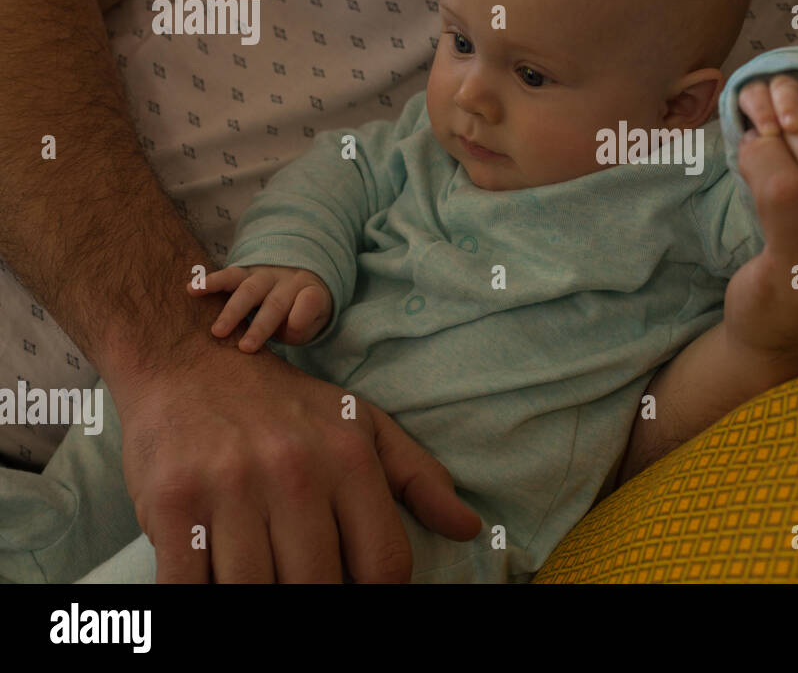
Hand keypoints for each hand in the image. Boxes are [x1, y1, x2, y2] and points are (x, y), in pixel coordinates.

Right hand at [114, 335, 482, 582]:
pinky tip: (213, 578)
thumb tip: (468, 527)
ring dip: (258, 593)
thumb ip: (418, 478)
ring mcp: (230, 488)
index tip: (355, 587)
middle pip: (319, 587)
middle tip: (300, 575)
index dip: (376, 593)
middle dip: (313, 595)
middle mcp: (294, 472)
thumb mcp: (361, 425)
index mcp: (348, 458)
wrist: (189, 360)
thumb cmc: (283, 405)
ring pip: (255, 593)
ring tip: (262, 573)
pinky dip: (201, 594)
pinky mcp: (172, 503)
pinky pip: (190, 587)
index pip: (384, 565)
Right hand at [187, 264, 332, 351]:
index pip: (311, 301)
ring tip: (217, 331)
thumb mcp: (313, 320)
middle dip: (260, 326)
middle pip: (275, 303)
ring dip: (232, 311)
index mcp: (311, 292)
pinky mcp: (244, 273)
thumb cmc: (301, 312)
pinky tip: (192, 289)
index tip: (294, 328)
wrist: (297, 280)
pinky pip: (228, 276)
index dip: (303, 313)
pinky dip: (211, 282)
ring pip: (249, 290)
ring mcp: (265, 275)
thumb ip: (304, 324)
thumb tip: (292, 325)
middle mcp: (288, 280)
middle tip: (245, 348)